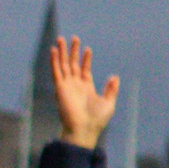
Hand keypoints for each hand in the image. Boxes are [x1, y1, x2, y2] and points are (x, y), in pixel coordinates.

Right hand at [44, 33, 120, 150]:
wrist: (84, 129)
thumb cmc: (97, 120)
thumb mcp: (108, 102)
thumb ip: (111, 89)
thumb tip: (114, 77)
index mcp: (86, 88)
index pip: (84, 70)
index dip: (86, 59)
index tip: (88, 49)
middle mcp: (75, 85)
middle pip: (72, 64)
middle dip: (73, 51)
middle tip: (74, 38)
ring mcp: (67, 86)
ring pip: (63, 65)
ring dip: (62, 52)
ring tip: (61, 39)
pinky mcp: (60, 88)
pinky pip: (56, 71)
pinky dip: (54, 61)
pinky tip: (54, 50)